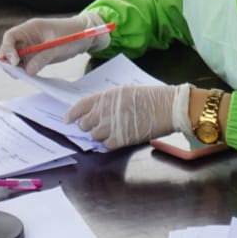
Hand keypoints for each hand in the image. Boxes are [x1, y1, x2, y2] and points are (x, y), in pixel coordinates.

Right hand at [0, 10, 108, 75]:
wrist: (86, 36)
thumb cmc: (73, 34)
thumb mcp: (59, 46)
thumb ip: (43, 57)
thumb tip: (28, 71)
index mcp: (31, 27)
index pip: (10, 36)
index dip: (8, 49)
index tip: (14, 62)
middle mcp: (28, 37)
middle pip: (10, 48)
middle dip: (9, 60)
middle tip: (14, 73)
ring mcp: (32, 47)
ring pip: (18, 58)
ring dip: (17, 67)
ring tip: (22, 76)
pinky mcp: (38, 56)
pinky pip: (28, 64)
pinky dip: (26, 70)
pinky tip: (30, 76)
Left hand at [65, 84, 181, 149]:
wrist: (168, 107)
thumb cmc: (151, 97)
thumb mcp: (125, 92)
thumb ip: (108, 101)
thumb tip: (96, 112)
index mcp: (105, 96)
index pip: (80, 106)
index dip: (72, 114)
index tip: (67, 120)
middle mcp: (104, 110)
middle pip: (84, 124)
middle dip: (88, 126)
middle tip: (95, 127)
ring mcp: (111, 126)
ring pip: (94, 136)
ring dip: (99, 135)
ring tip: (110, 132)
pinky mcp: (120, 139)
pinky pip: (105, 145)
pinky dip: (108, 144)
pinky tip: (116, 139)